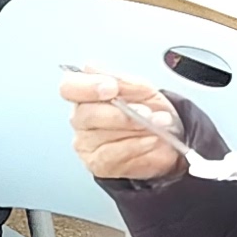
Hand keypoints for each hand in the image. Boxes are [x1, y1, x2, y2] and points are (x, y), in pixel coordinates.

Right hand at [58, 68, 183, 183]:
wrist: (167, 138)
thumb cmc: (148, 111)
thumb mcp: (142, 89)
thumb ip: (123, 80)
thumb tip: (101, 72)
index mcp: (85, 92)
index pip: (69, 87)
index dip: (87, 86)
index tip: (112, 88)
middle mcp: (80, 118)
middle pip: (86, 114)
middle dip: (121, 113)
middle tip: (146, 112)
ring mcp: (86, 142)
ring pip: (102, 136)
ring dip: (136, 130)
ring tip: (159, 124)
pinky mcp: (98, 163)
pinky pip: (114, 155)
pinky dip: (137, 147)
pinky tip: (152, 140)